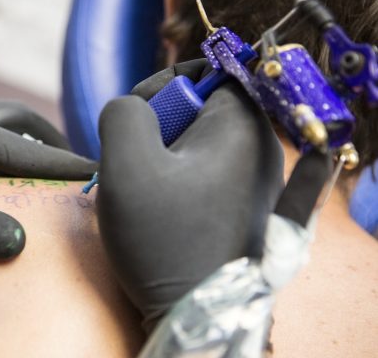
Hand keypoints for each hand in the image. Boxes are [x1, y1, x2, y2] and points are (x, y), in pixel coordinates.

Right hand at [97, 62, 284, 331]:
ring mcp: (257, 179)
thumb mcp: (126, 164)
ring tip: (145, 188)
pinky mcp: (245, 204)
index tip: (138, 116)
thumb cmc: (163, 238)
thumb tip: (133, 107)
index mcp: (243, 126)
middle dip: (160, 124)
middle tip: (136, 160)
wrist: (194, 313)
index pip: (208, 71)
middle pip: (203, 106)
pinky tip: (160, 202)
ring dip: (163, 153)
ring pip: (199, 140)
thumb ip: (122, 112)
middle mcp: (262, 146)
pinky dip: (177, 175)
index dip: (165, 84)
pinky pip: (206, 169)